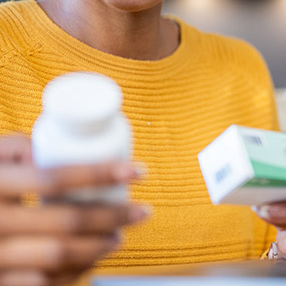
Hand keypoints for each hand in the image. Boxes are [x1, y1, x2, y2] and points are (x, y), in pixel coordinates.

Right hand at [0, 134, 149, 285]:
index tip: (138, 171)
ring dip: (98, 247)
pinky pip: (42, 285)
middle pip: (65, 221)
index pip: (53, 178)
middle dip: (112, 216)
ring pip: (58, 257)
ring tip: (118, 237)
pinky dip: (73, 275)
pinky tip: (89, 263)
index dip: (100, 173)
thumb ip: (15, 147)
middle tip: (141, 211)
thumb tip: (59, 143)